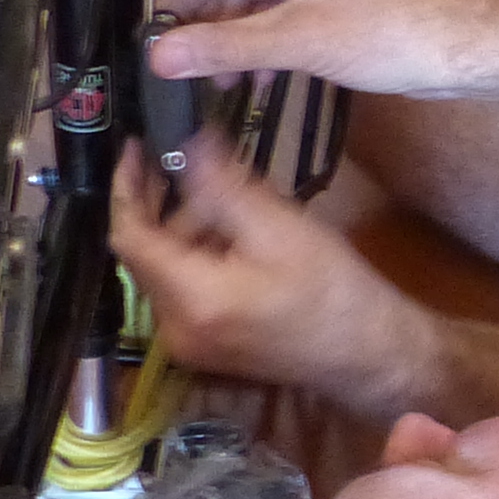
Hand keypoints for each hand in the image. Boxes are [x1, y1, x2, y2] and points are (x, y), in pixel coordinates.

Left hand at [108, 130, 441, 411]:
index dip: (127, 186)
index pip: (130, 236)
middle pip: (148, 252)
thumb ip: (223, 186)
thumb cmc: (334, 292)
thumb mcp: (280, 228)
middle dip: (170, 205)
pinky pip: (186, 289)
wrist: (371, 356)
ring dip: (191, 229)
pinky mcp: (207, 345)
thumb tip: (186, 141)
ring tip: (240, 203)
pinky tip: (242, 238)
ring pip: (169, 268)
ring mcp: (189, 342)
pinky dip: (203, 255)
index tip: (138, 147)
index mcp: (191, 299)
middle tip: (203, 166)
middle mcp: (176, 328)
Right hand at [144, 0, 484, 96]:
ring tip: (221, 82)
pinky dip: (265, 42)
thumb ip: (223, 47)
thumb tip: (161, 56)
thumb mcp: (294, 42)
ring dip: (236, 39)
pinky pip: (280, 12)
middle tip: (184, 68)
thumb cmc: (384, 33)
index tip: (154, 35)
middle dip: (209, 23)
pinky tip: (257, 78)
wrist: (453, 49)